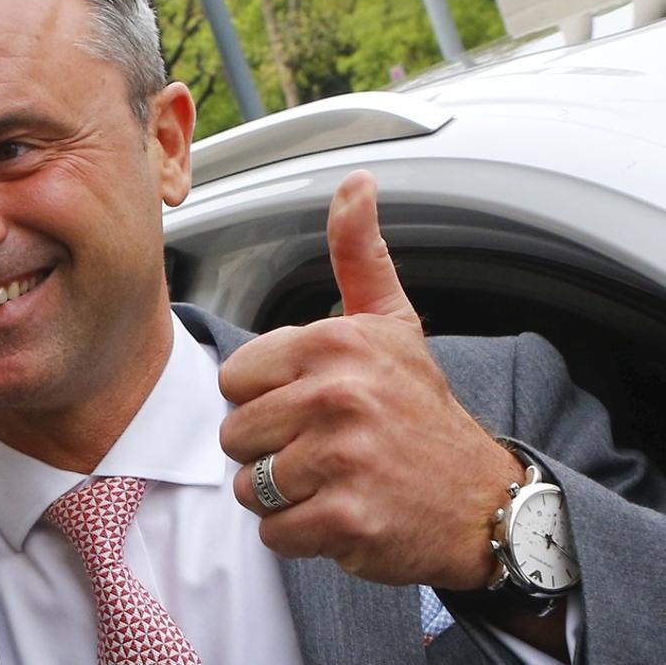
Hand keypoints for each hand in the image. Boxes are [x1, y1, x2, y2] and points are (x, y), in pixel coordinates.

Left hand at [219, 170, 523, 588]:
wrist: (483, 500)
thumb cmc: (420, 409)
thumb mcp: (392, 323)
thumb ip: (359, 255)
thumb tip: (355, 183)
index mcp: (334, 343)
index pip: (234, 379)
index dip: (266, 398)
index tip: (312, 404)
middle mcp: (338, 395)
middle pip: (235, 434)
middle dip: (270, 450)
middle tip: (325, 448)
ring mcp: (343, 458)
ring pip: (248, 486)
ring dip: (283, 494)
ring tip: (333, 481)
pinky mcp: (348, 518)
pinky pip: (275, 531)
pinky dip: (301, 533)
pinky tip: (342, 513)